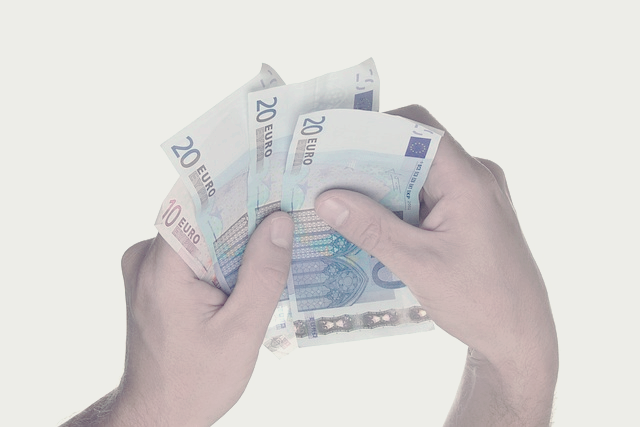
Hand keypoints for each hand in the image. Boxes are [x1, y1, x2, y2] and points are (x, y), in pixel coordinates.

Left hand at [62, 212, 293, 426]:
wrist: (157, 414)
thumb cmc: (195, 381)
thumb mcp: (241, 331)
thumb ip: (262, 274)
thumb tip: (280, 223)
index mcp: (162, 267)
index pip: (200, 205)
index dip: (240, 190)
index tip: (276, 180)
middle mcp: (147, 258)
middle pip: (202, 218)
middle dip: (246, 215)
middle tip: (288, 210)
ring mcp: (148, 268)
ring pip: (201, 235)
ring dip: (237, 239)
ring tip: (278, 239)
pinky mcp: (156, 280)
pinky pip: (195, 253)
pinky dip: (224, 257)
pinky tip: (252, 269)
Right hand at [314, 105, 557, 424]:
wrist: (521, 337)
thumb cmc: (480, 302)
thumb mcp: (418, 264)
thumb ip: (371, 228)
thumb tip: (326, 199)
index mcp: (468, 179)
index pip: (419, 130)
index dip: (376, 129)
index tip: (335, 144)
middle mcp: (474, 178)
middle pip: (414, 151)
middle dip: (369, 162)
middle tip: (326, 177)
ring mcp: (472, 196)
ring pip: (417, 176)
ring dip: (380, 188)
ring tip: (339, 202)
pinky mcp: (467, 215)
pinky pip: (425, 197)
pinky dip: (396, 206)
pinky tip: (368, 224)